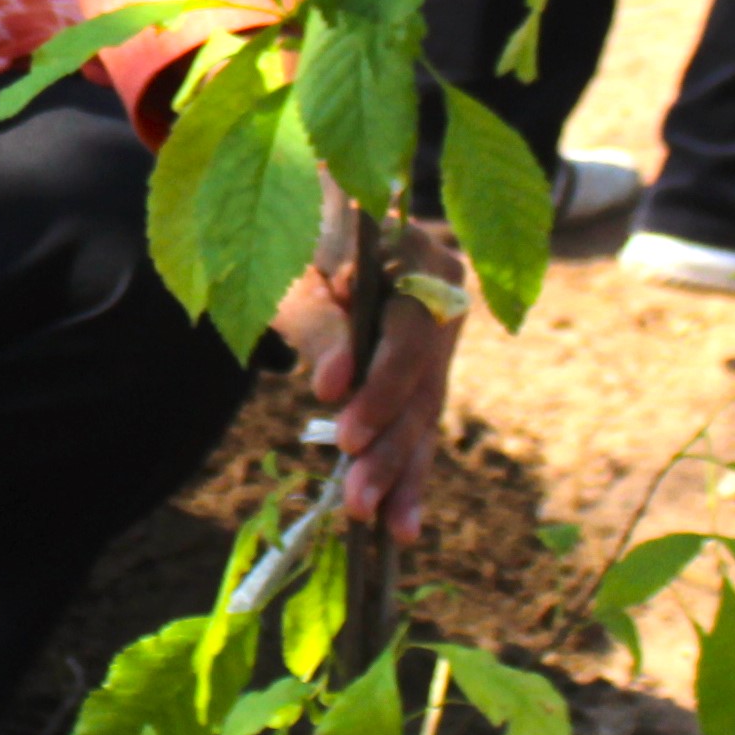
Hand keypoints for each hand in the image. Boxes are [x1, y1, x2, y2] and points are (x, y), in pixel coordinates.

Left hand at [271, 221, 466, 543]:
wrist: (310, 206)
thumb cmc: (290, 228)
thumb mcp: (290, 270)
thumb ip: (319, 323)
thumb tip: (336, 387)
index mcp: (414, 251)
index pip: (408, 331)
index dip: (381, 384)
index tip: (342, 424)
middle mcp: (444, 290)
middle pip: (422, 380)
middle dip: (390, 447)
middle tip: (359, 501)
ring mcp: (442, 328)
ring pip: (426, 408)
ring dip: (402, 470)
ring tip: (387, 527)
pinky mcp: (429, 360)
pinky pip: (420, 415)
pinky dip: (407, 464)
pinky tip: (402, 519)